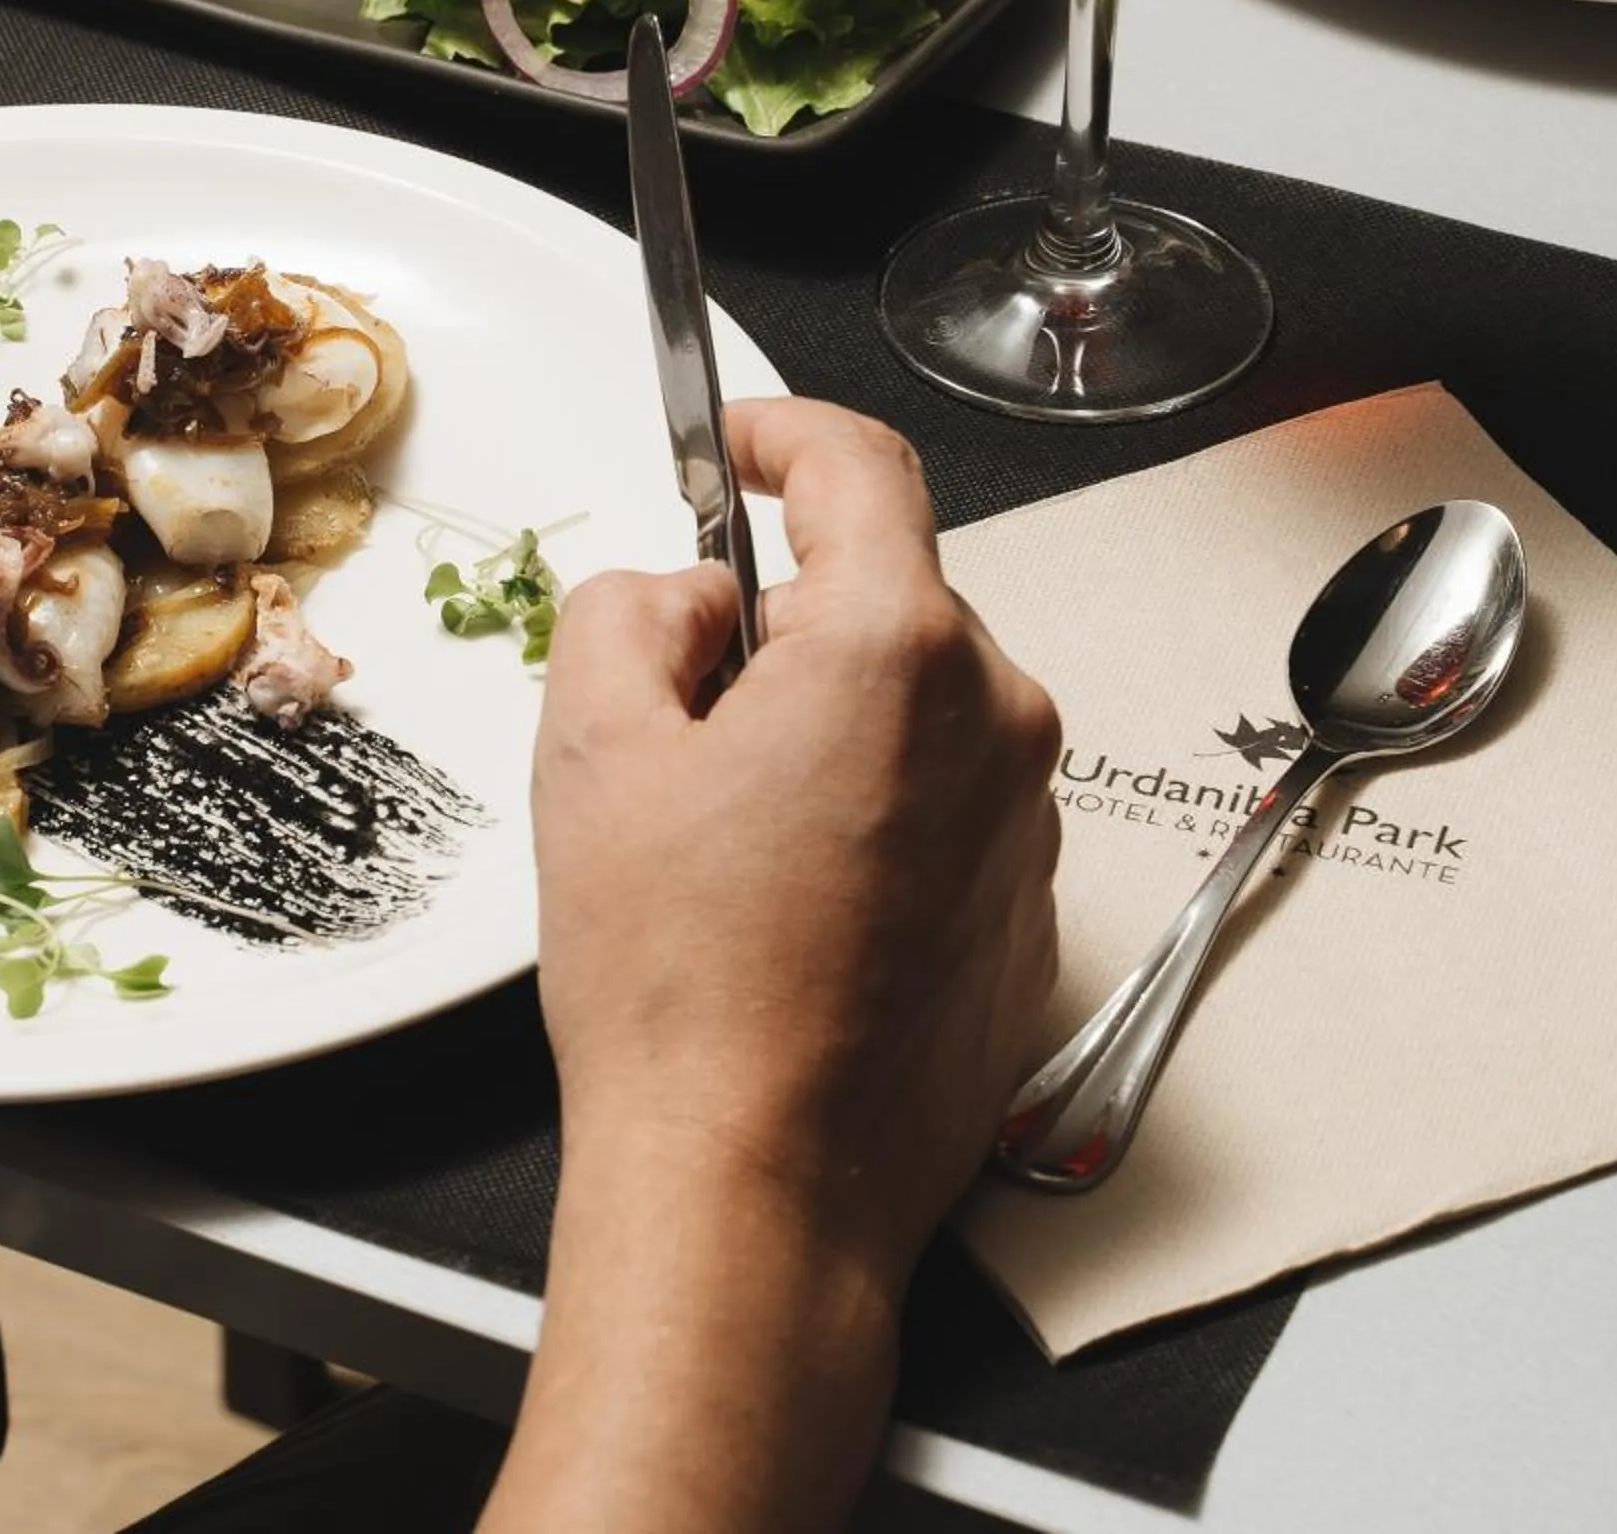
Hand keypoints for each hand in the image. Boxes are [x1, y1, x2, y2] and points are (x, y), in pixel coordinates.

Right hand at [532, 397, 1059, 1286]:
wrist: (757, 1183)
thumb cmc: (680, 992)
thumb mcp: (588, 748)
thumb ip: (631, 610)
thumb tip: (688, 597)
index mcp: (891, 653)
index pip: (861, 466)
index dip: (781, 432)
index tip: (739, 441)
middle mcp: (993, 722)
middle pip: (885, 597)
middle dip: (781, 621)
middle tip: (674, 709)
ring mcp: (1027, 823)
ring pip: (914, 706)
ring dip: (826, 726)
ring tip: (720, 839)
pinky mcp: (1028, 913)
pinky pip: (945, 805)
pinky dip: (871, 814)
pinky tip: (783, 905)